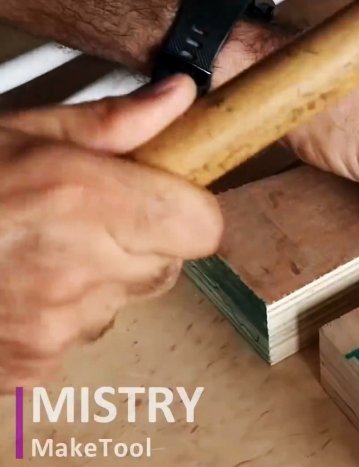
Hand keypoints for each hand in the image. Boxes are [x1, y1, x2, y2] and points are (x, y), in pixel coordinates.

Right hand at [0, 75, 221, 391]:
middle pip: (167, 266)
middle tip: (86, 220)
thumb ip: (111, 124)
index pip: (201, 226)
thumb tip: (178, 100)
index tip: (165, 196)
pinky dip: (58, 318)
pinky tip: (15, 289)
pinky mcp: (34, 365)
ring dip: (97, 281)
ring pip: (122, 303)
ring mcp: (56, 326)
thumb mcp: (18, 134)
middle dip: (142, 242)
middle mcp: (78, 268)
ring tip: (34, 253)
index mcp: (83, 200)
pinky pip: (78, 338)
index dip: (189, 211)